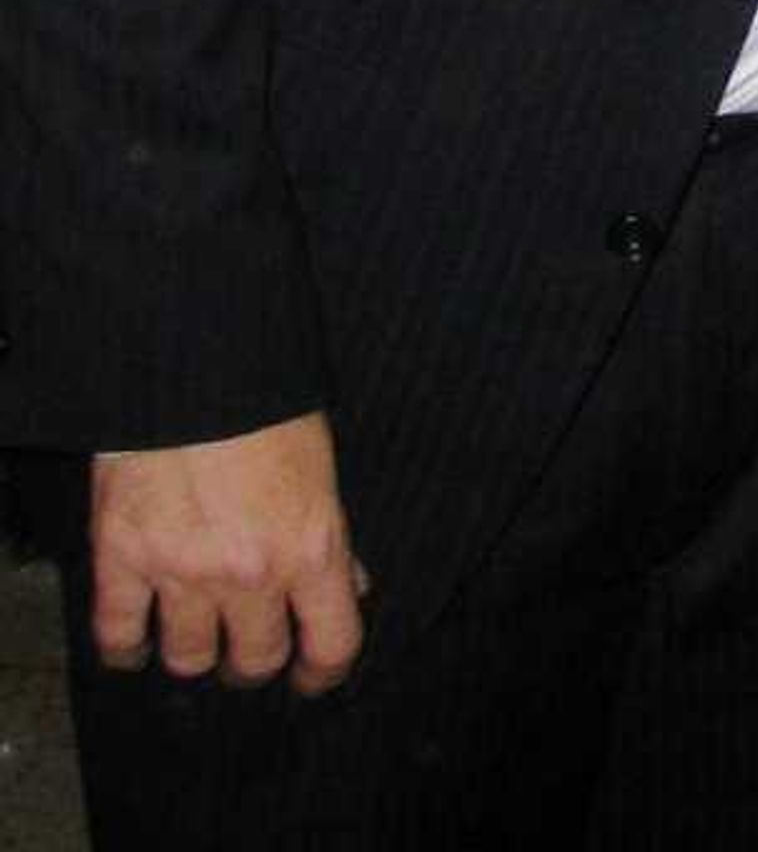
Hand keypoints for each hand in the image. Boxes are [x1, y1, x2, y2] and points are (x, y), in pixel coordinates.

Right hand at [90, 412, 369, 694]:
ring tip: (196, 640)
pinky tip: (135, 644)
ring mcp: (181, 571)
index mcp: (312, 548)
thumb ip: (330, 537)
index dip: (324, 672)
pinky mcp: (122, 559)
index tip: (313, 678)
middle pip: (253, 660)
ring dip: (194, 654)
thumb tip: (349, 585)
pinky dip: (126, 647)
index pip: (332, 643)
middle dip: (255, 661)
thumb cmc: (269, 407)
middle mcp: (249, 573)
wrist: (197, 369)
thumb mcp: (323, 470)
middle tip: (250, 649)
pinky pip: (118, 633)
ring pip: (187, 658)